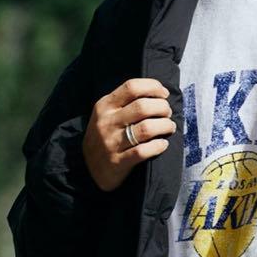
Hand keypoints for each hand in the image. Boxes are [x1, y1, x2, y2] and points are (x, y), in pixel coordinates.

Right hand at [82, 77, 176, 192]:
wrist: (87, 168)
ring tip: (169, 127)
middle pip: (143, 107)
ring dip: (165, 126)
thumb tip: (158, 93)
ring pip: (146, 128)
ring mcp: (111, 143)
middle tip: (167, 113)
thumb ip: (126, 103)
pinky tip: (163, 144)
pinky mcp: (118, 162)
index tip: (164, 94)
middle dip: (162, 107)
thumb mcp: (106, 114)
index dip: (153, 87)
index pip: (131, 87)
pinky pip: (143, 151)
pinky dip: (158, 146)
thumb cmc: (104, 136)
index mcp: (105, 106)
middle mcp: (107, 122)